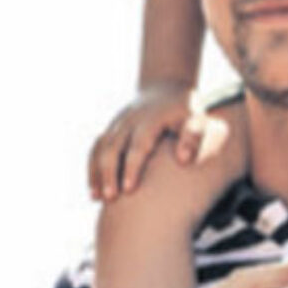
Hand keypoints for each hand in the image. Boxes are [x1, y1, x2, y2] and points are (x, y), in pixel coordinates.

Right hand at [89, 85, 212, 200]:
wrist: (165, 88)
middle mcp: (128, 121)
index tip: (128, 190)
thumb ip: (193, 137)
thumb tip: (183, 160)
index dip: (131, 167)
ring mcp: (116, 124)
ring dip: (96, 172)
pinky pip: (96, 148)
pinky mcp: (110, 129)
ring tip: (95, 198)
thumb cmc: (184, 110)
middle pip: (112, 148)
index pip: (136, 146)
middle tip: (110, 199)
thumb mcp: (196, 118)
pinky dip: (92, 168)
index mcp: (149, 120)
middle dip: (108, 173)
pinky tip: (94, 190)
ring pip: (99, 148)